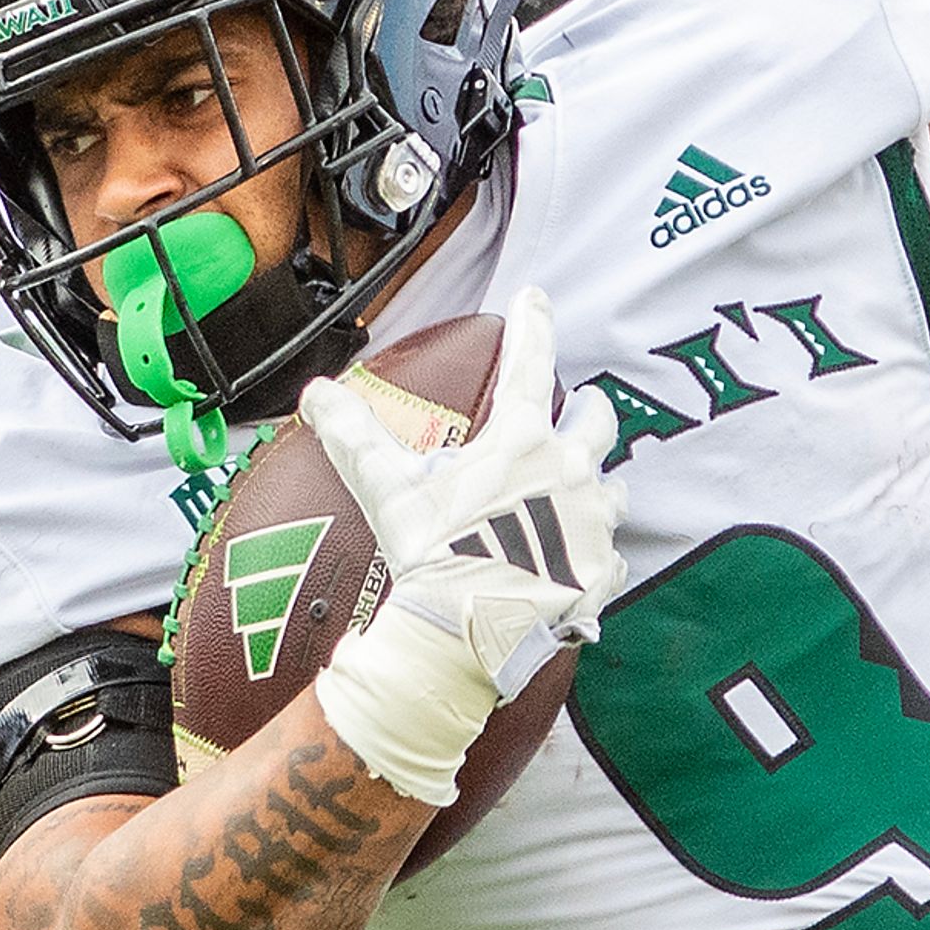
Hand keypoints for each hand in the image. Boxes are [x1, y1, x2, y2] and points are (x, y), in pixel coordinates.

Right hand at [305, 287, 625, 804]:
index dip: (533, 322)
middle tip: (577, 410)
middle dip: (587, 410)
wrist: (468, 633)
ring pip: (614, 487)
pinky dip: (596, 556)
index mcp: (521, 441)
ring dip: (596, 485)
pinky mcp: (604, 571)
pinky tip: (577, 563)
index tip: (535, 295)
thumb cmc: (431, 555)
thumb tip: (316, 394)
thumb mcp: (386, 489)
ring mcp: (594, 521)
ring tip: (578, 495)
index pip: (530, 363)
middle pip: (596, 419)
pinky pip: (612, 556)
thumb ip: (354, 436)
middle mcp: (570, 470)